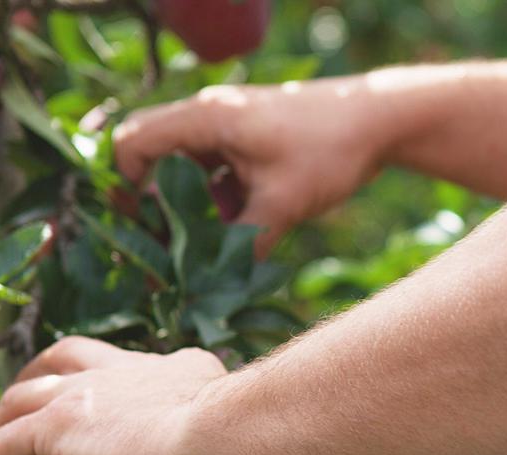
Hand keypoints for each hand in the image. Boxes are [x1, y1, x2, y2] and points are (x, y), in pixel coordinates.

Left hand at [0, 337, 274, 454]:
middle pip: (72, 358)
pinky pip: (4, 445)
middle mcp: (133, 370)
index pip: (139, 372)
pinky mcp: (60, 422)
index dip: (117, 392)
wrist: (228, 445)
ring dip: (5, 420)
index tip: (110, 426)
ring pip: (27, 392)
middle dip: (45, 379)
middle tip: (33, 418)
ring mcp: (92, 390)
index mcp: (182, 375)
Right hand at [113, 79, 387, 254]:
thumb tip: (212, 286)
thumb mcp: (283, 205)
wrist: (380, 121)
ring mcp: (229, 129)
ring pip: (187, 170)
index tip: (140, 229)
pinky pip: (216, 173)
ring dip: (190, 207)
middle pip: (154, 158)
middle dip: (155, 203)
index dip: (126, 188)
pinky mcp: (250, 143)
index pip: (133, 145)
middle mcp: (209, 117)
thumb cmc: (330, 151)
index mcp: (204, 119)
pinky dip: (218, 202)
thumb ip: (243, 244)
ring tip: (201, 247)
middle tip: (165, 246)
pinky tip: (236, 233)